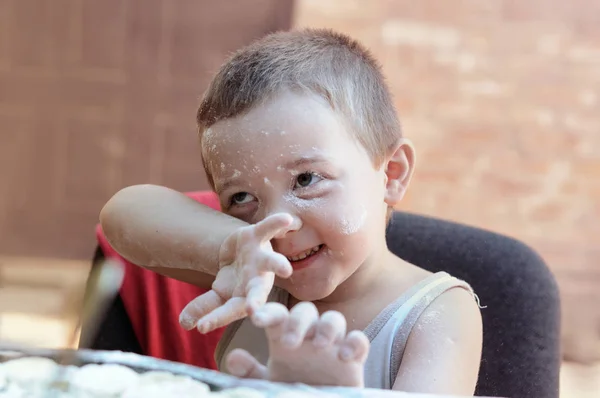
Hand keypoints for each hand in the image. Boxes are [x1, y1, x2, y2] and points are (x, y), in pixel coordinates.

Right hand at [179, 213, 293, 333]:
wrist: (240, 257)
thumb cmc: (233, 282)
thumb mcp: (218, 294)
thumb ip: (203, 307)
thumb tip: (183, 324)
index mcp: (244, 298)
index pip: (229, 311)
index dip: (216, 318)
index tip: (203, 327)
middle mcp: (256, 281)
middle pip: (257, 292)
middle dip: (255, 300)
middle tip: (251, 310)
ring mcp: (260, 260)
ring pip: (270, 263)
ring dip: (277, 265)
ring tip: (286, 269)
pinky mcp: (257, 238)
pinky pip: (268, 229)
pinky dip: (277, 223)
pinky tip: (287, 219)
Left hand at [225, 302, 369, 386]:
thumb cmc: (290, 391)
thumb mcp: (268, 384)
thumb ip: (250, 373)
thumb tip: (233, 357)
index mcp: (285, 337)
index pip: (277, 315)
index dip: (267, 313)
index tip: (256, 319)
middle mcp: (309, 336)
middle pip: (306, 311)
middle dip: (298, 321)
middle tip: (289, 343)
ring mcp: (332, 345)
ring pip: (334, 319)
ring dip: (328, 327)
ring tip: (320, 345)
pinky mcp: (354, 358)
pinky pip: (359, 340)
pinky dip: (355, 343)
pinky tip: (344, 356)